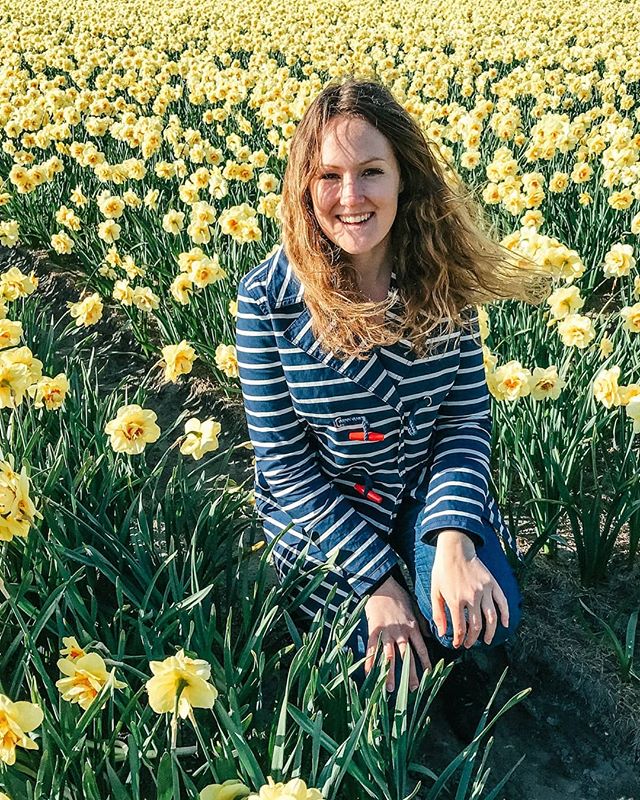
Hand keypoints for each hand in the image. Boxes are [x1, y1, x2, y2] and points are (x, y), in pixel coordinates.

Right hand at [364, 575, 431, 692]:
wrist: (382, 585)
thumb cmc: (398, 596)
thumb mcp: (414, 608)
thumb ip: (422, 623)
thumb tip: (431, 635)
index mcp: (412, 627)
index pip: (421, 649)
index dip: (425, 664)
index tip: (429, 676)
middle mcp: (401, 632)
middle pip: (407, 657)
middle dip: (410, 674)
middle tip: (413, 689)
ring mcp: (387, 632)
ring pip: (390, 657)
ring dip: (390, 674)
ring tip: (390, 689)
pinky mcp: (374, 630)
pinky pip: (372, 649)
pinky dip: (370, 662)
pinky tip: (369, 673)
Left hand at [430, 530, 508, 648]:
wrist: (455, 549)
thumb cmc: (442, 571)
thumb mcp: (435, 591)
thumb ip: (438, 613)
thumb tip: (442, 633)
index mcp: (456, 600)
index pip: (460, 628)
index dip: (459, 639)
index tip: (458, 644)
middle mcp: (472, 597)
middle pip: (476, 626)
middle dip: (473, 639)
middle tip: (470, 644)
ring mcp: (484, 590)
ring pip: (491, 618)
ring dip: (490, 632)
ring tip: (487, 640)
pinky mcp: (492, 584)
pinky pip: (502, 602)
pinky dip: (506, 615)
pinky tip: (505, 624)